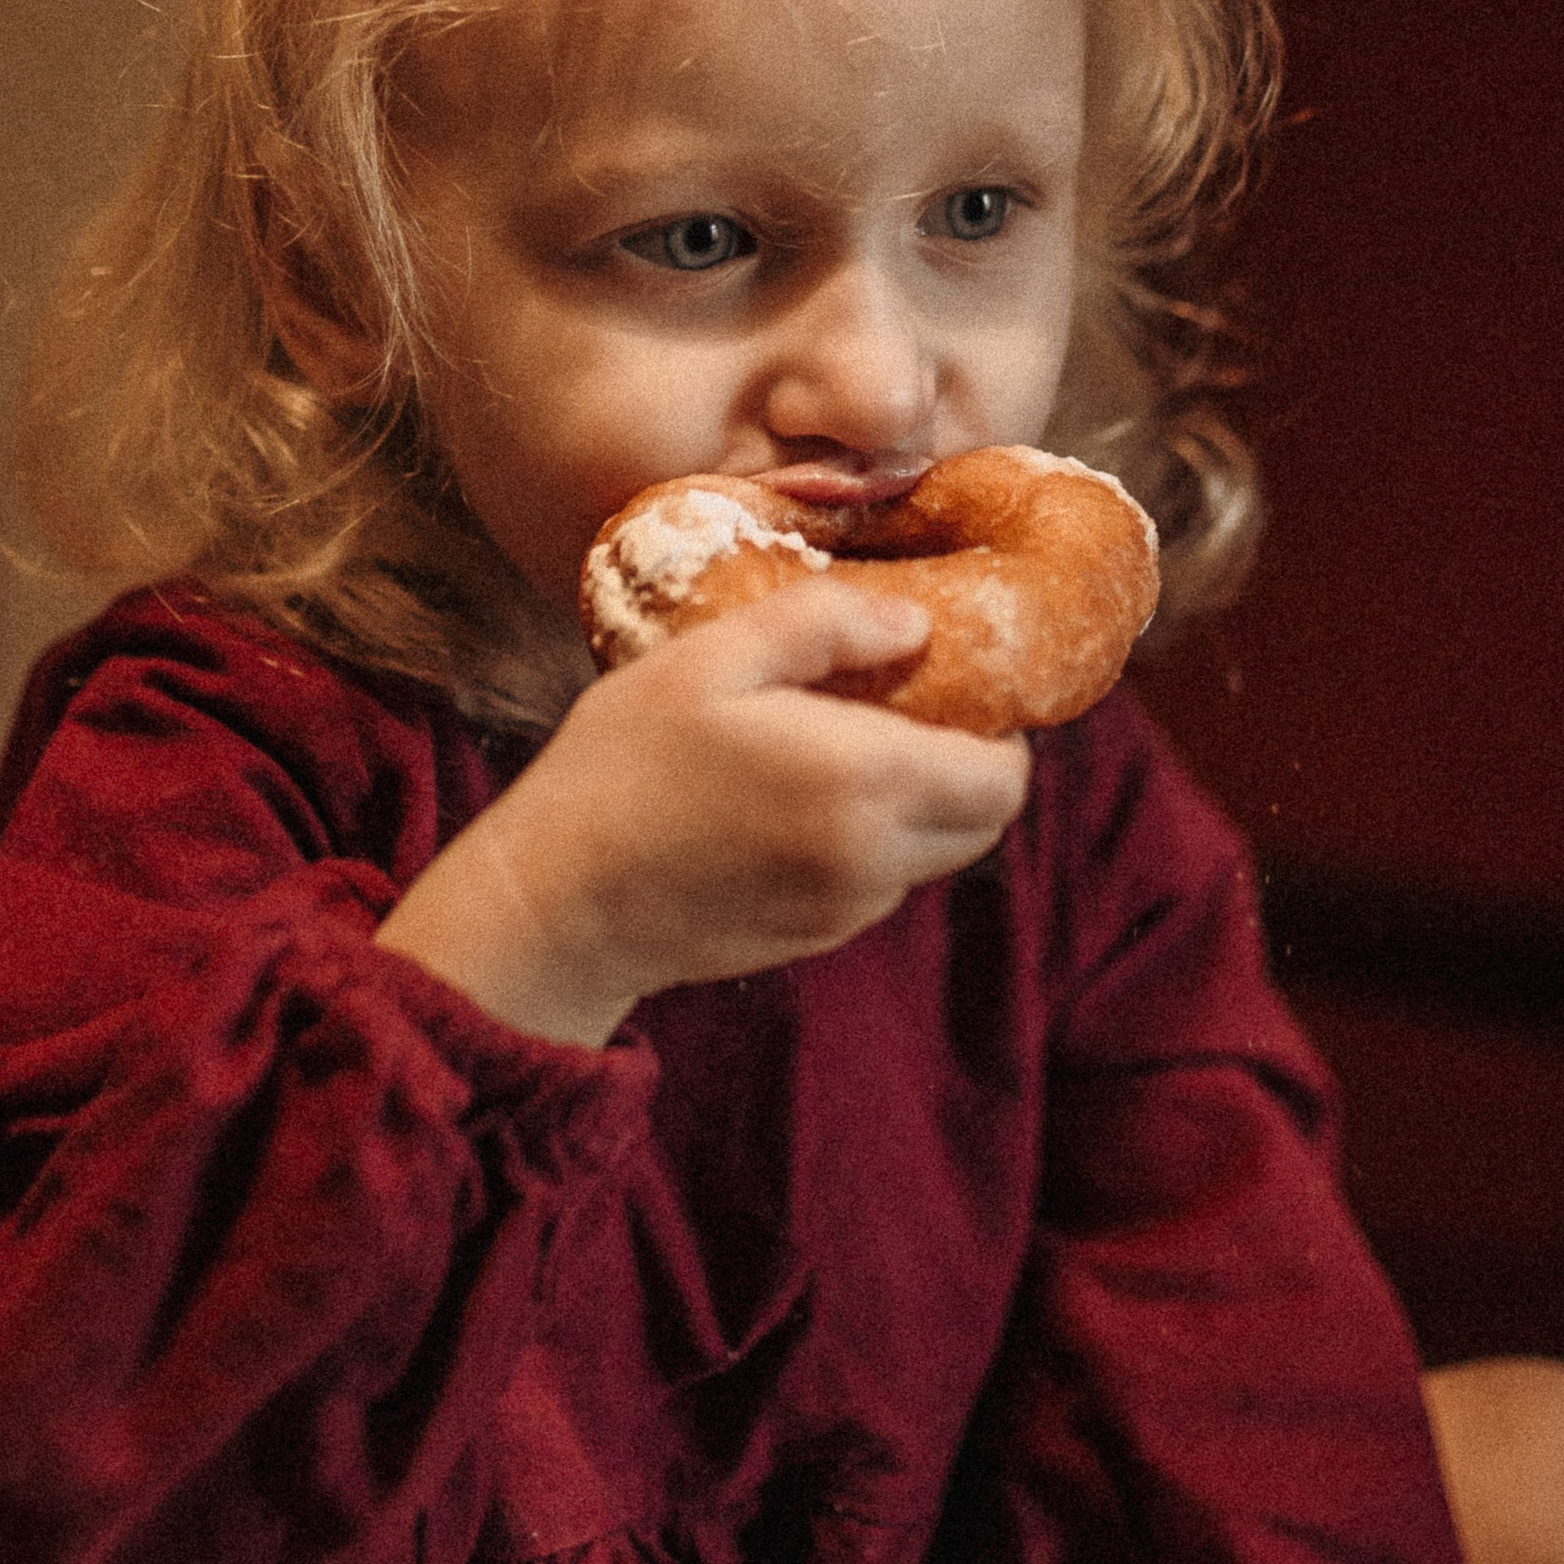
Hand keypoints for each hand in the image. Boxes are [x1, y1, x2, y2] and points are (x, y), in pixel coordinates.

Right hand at [375, 579, 1029, 1043]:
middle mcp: (877, 859)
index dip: (998, 727)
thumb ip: (823, 625)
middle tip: (904, 708)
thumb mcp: (711, 657)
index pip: (1005, 775)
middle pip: (986, 821)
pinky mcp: (816, 940)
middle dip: (969, 764)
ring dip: (918, 803)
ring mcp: (848, 910)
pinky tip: (795, 801)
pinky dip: (869, 841)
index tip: (948, 681)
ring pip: (936, 853)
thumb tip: (915, 623)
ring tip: (839, 748)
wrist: (558, 901)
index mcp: (867, 781)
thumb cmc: (623, 765)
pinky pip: (881, 882)